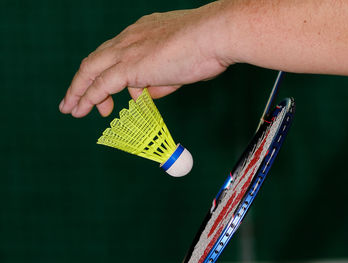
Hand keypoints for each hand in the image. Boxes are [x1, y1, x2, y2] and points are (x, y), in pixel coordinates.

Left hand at [59, 3, 230, 117]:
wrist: (215, 34)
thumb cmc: (206, 48)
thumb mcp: (179, 67)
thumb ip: (160, 82)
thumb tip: (148, 94)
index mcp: (141, 33)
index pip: (115, 53)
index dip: (107, 73)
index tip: (109, 93)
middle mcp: (129, 38)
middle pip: (96, 60)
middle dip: (83, 82)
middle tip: (75, 100)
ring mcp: (127, 51)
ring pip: (91, 70)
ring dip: (78, 91)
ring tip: (71, 109)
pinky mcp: (129, 66)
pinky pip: (101, 84)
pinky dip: (88, 97)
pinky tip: (81, 110)